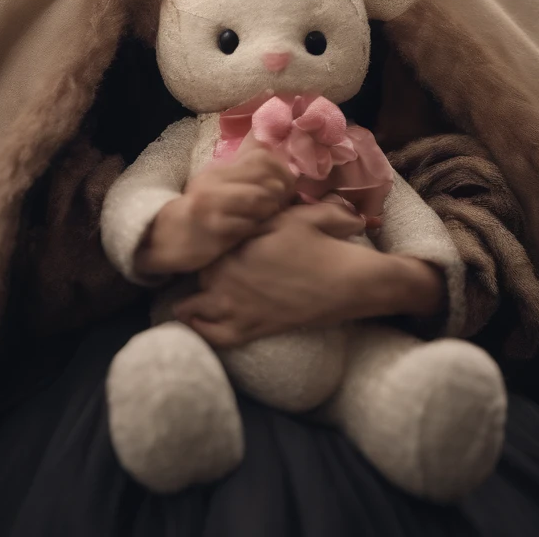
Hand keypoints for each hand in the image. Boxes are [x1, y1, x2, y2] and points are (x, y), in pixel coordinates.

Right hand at [133, 149, 295, 275]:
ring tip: (269, 216)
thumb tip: (267, 143)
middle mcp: (215, 186)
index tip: (285, 184)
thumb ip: (242, 166)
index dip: (281, 171)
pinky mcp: (215, 234)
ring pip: (260, 202)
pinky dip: (258, 228)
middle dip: (281, 194)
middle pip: (265, 181)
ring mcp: (214, 210)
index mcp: (219, 171)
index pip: (261, 159)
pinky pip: (249, 227)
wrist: (166, 237)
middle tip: (282, 202)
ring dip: (271, 211)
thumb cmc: (198, 209)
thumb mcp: (216, 181)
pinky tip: (255, 230)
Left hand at [172, 202, 444, 347]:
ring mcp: (238, 305)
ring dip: (193, 301)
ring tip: (191, 298)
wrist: (346, 282)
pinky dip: (202, 329)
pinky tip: (201, 322)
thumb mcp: (291, 215)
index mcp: (236, 245)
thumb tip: (243, 202)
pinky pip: (214, 335)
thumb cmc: (322, 243)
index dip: (209, 243)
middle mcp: (229, 276)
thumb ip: (262, 211)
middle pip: (199, 272)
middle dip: (202, 269)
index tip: (211, 242)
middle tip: (209, 267)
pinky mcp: (251, 329)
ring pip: (196, 305)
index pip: (206, 244)